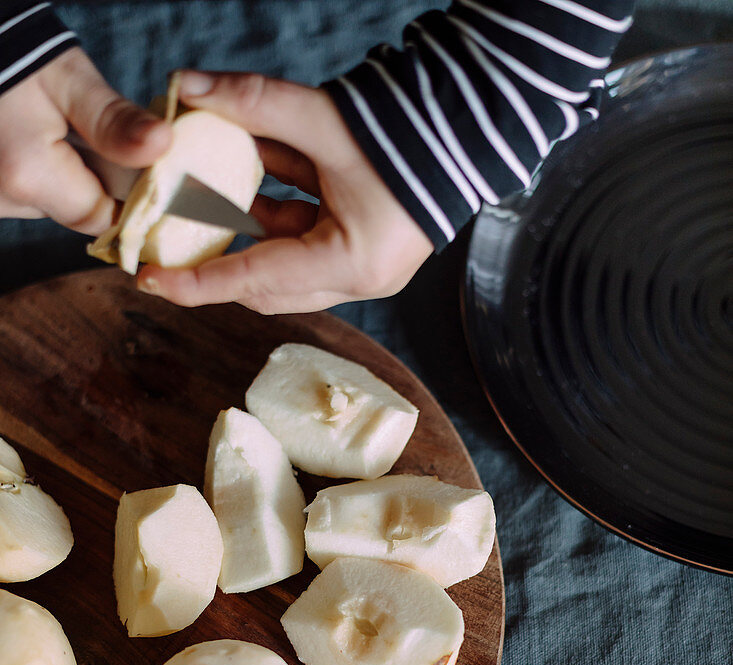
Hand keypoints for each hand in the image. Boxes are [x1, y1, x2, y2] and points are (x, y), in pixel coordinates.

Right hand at [0, 46, 170, 235]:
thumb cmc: (19, 57)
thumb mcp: (71, 80)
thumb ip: (115, 120)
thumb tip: (162, 145)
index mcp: (31, 176)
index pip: (105, 218)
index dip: (127, 199)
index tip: (136, 168)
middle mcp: (4, 199)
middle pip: (76, 212)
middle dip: (92, 180)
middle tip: (85, 134)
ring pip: (52, 205)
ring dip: (63, 176)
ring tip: (53, 132)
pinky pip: (29, 196)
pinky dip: (41, 174)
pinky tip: (34, 141)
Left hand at [137, 71, 433, 313]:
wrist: (476, 122)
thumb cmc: (411, 131)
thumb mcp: (323, 119)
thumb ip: (255, 104)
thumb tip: (188, 87)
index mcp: (352, 263)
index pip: (256, 280)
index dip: (198, 282)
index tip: (151, 281)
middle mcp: (360, 279)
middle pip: (270, 286)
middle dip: (220, 262)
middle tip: (173, 242)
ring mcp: (367, 268)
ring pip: (287, 264)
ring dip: (250, 228)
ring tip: (214, 191)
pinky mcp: (369, 248)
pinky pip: (309, 240)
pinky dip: (279, 212)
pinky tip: (258, 174)